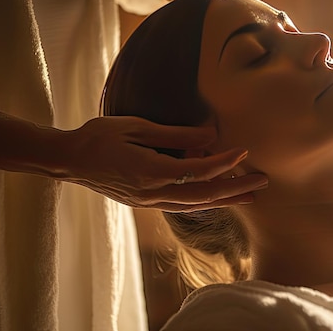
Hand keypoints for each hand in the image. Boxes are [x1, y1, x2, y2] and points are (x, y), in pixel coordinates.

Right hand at [65, 116, 266, 211]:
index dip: (224, 163)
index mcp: (152, 172)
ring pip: (196, 205)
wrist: (69, 160)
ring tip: (250, 196)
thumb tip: (210, 135)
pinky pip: (182, 205)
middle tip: (263, 182)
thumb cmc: (100, 137)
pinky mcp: (146, 203)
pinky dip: (205, 202)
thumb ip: (176, 135)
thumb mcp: (137, 128)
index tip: (244, 152)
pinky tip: (219, 198)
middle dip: (236, 189)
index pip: (198, 172)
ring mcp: (150, 202)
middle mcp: (154, 193)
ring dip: (225, 200)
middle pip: (205, 195)